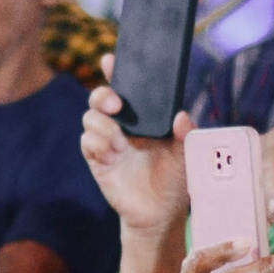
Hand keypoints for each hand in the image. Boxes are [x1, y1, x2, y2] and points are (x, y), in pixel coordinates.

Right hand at [83, 55, 191, 233]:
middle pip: (99, 98)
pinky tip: (112, 154)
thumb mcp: (185, 154)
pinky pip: (87, 143)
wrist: (161, 213)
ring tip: (120, 143)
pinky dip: (97, 145)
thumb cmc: (174, 178)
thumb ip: (185, 134)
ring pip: (90, 118)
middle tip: (117, 105)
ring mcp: (107, 142)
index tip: (111, 59)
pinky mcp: (98, 161)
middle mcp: (121, 126)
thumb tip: (181, 115)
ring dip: (103, 126)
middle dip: (103, 95)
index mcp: (142, 118)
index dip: (115, 71)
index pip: (126, 88)